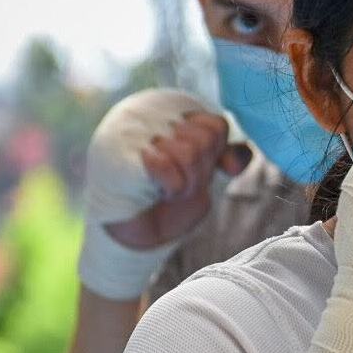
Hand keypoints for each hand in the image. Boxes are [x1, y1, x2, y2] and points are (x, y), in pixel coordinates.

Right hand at [78, 89, 248, 300]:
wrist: (135, 237)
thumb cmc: (168, 203)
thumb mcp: (205, 178)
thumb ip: (224, 158)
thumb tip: (234, 160)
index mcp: (174, 117)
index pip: (217, 125)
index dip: (216, 154)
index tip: (199, 170)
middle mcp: (152, 116)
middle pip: (206, 138)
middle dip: (200, 173)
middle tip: (178, 184)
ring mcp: (132, 131)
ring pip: (190, 152)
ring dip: (185, 183)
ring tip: (165, 189)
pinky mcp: (119, 153)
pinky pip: (165, 165)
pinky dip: (169, 186)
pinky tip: (152, 190)